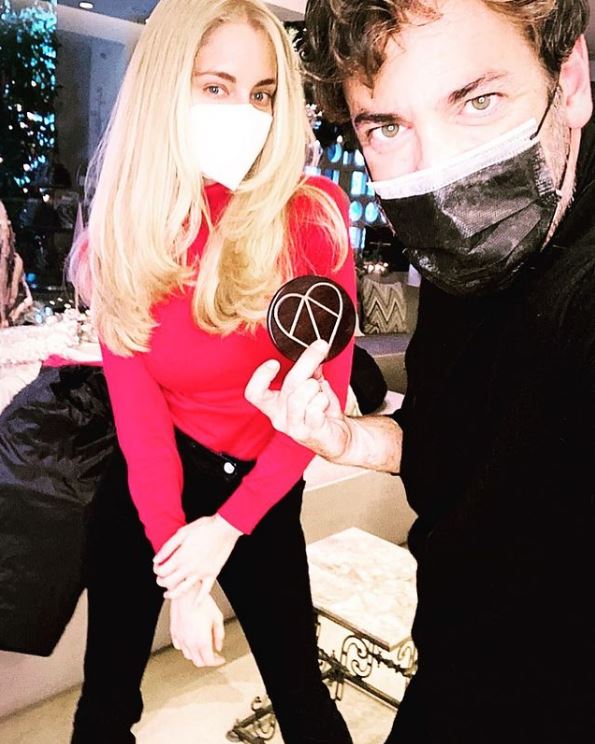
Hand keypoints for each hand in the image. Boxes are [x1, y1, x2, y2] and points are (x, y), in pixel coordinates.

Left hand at [154, 513, 241, 599]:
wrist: (225, 528)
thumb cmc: (205, 527)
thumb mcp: (182, 532)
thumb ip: (168, 547)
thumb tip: (156, 558)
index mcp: (181, 556)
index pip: (162, 570)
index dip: (156, 570)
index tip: (157, 567)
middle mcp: (189, 567)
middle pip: (169, 582)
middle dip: (161, 581)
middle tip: (160, 579)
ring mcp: (201, 573)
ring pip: (183, 590)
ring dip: (172, 594)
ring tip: (167, 594)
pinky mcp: (212, 574)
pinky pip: (205, 591)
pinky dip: (199, 600)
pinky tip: (195, 605)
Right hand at [170, 587, 224, 667]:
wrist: (186, 593)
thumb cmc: (202, 602)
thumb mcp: (217, 617)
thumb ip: (219, 635)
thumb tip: (218, 646)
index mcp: (202, 641)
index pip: (209, 661)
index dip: (216, 662)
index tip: (220, 659)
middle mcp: (190, 643)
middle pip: (198, 661)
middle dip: (207, 660)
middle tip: (213, 654)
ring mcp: (180, 638)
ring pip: (188, 655)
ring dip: (197, 654)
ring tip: (203, 647)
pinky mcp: (174, 632)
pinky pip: (179, 646)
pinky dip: (186, 647)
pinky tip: (191, 640)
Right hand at [244, 340, 351, 460]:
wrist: (336, 437)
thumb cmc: (320, 413)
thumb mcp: (313, 387)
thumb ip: (310, 370)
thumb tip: (315, 350)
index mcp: (274, 405)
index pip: (254, 393)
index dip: (260, 376)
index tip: (274, 363)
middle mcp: (279, 417)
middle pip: (290, 384)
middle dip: (308, 361)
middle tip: (321, 347)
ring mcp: (293, 426)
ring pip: (302, 395)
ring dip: (317, 387)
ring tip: (320, 392)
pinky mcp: (308, 433)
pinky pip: (315, 409)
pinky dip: (324, 401)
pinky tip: (325, 405)